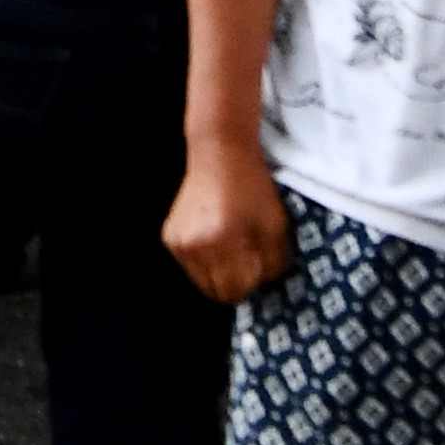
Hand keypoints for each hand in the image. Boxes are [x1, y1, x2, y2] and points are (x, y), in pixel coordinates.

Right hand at [165, 145, 290, 304]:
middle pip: (215, 291)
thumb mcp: (275, 225)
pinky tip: (214, 235)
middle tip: (246, 259)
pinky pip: (190, 265)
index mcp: (222, 241)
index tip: (257, 266)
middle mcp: (194, 245)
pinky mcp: (170, 237)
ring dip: (218, 272)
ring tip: (230, 245)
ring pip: (201, 281)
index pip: (234, 290)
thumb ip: (273, 263)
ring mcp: (178, 242)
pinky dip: (205, 258)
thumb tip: (264, 284)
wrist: (220, 152)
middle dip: (234, 281)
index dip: (250, 283)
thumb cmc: (252, 186)